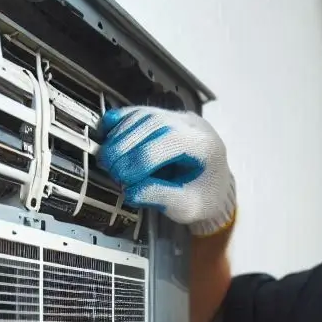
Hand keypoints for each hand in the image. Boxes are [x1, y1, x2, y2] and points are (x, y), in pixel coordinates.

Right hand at [95, 106, 236, 234]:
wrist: (214, 189)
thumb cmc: (204, 198)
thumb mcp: (187, 207)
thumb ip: (160, 197)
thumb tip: (131, 190)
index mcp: (206, 146)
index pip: (168, 142)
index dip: (139, 159)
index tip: (122, 179)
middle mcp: (194, 125)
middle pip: (153, 124)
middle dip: (125, 145)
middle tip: (108, 167)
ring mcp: (178, 118)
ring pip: (143, 116)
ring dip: (119, 135)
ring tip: (106, 159)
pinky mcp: (164, 117)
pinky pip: (139, 114)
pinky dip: (121, 123)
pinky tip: (107, 136)